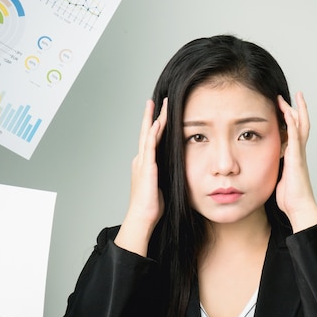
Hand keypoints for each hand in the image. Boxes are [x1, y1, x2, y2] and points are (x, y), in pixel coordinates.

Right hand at [115, 99, 167, 254]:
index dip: (156, 124)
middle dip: (152, 115)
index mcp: (146, 163)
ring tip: (157, 104)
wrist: (143, 217)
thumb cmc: (152, 205)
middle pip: (147, 132)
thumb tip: (175, 169)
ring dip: (152, 118)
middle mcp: (142, 159)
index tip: (161, 112)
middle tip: (156, 100)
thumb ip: (165, 174)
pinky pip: (150, 147)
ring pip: (148, 135)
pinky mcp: (146, 168)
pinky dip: (153, 134)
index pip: (152, 139)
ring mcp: (142, 162)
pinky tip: (156, 124)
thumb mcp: (162, 184)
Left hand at [276, 92, 316, 232]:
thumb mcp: (278, 176)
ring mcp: (299, 154)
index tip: (282, 107)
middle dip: (294, 109)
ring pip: (299, 126)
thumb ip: (274, 167)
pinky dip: (292, 124)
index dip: (289, 118)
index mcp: (293, 155)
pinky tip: (288, 113)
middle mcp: (298, 152)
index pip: (293, 131)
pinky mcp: (296, 158)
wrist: (299, 207)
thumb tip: (263, 164)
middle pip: (299, 124)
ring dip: (294, 111)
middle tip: (286, 96)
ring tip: (287, 98)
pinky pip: (295, 137)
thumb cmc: (289, 197)